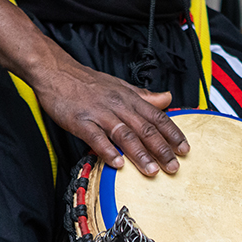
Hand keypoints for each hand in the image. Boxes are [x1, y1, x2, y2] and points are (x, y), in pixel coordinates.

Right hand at [28, 58, 188, 176]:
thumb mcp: (121, 86)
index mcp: (130, 99)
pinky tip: (117, 164)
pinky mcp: (81, 121)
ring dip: (140, 154)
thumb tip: (168, 98)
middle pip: (145, 129)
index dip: (173, 134)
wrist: (57, 71)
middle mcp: (118, 106)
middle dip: (162, 150)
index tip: (185, 149)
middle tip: (173, 167)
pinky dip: (107, 151)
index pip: (158, 117)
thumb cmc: (90, 83)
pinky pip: (96, 138)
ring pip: (125, 135)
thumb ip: (145, 97)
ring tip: (152, 170)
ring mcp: (100, 114)